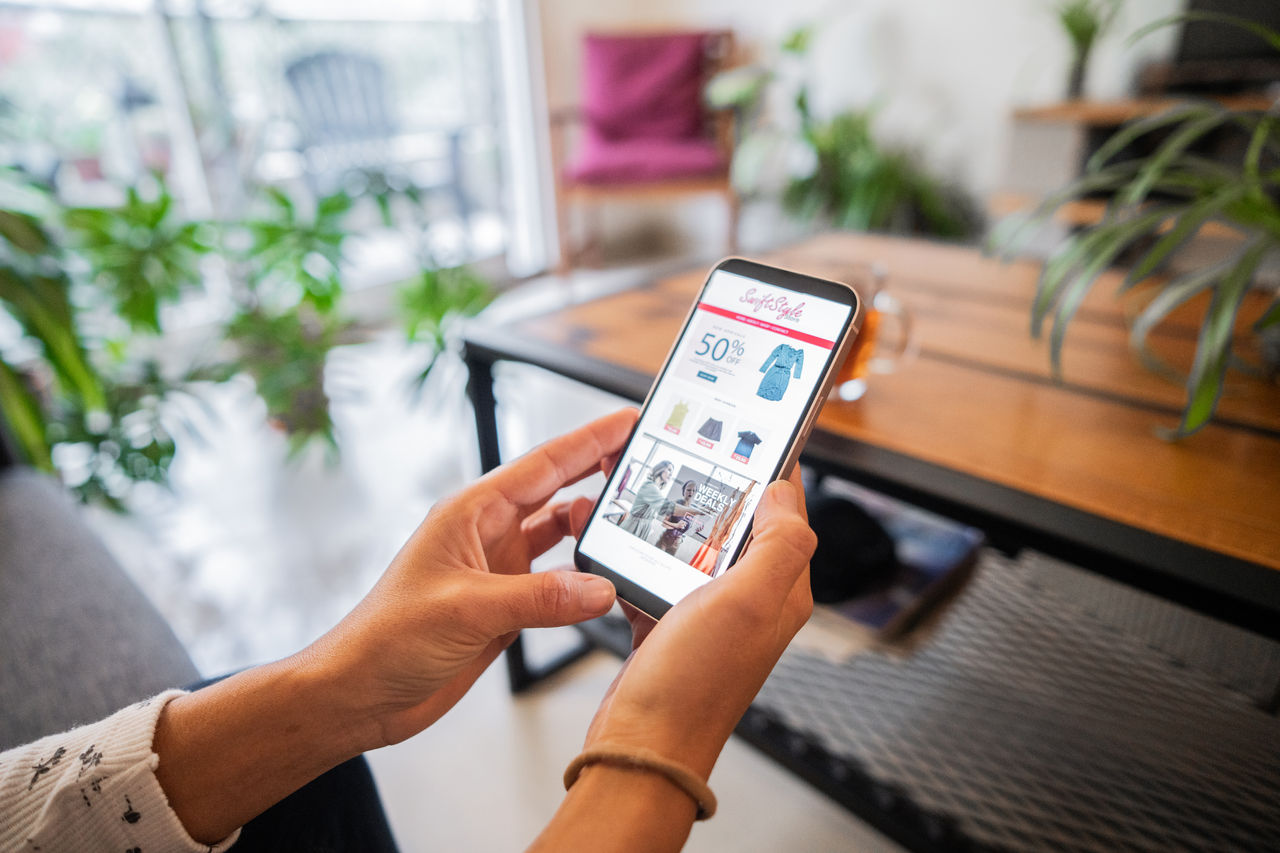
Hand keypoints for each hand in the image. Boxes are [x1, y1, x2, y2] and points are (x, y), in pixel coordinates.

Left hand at [306, 407, 636, 747]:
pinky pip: (557, 583)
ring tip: (633, 525)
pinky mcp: (505, 606)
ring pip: (560, 537)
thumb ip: (540, 598)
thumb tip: (602, 587)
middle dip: (600, 474)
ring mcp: (498, 570)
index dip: (588, 440)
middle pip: (556, 492)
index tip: (628, 422)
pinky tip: (607, 582)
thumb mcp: (468, 610)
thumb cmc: (385, 639)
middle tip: (648, 465)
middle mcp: (487, 534)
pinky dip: (584, 581)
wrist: (359, 694)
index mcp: (471, 513)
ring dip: (593, 531)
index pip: (542, 465)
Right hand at [581, 467, 814, 778]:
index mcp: (780, 591)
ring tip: (650, 488)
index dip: (771, 470)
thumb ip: (779, 542)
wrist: (640, 746)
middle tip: (689, 453)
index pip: (787, 512)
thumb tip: (783, 491)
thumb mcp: (749, 600)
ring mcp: (709, 614)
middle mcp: (750, 601)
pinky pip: (658, 575)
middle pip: (738, 525)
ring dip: (673, 519)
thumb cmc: (694, 684)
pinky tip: (619, 541)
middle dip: (715, 488)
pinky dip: (640, 555)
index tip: (753, 434)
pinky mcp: (669, 626)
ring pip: (694, 547)